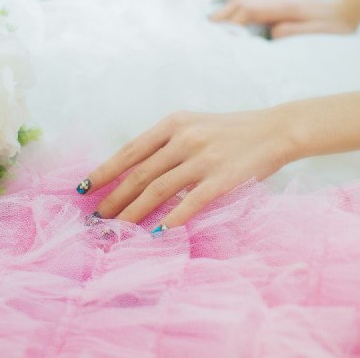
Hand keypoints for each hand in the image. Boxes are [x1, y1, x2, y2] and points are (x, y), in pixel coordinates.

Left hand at [79, 110, 295, 229]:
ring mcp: (203, 159)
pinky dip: (170, 221)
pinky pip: (190, 204)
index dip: (105, 170)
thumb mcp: (194, 125)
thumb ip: (166, 144)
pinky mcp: (221, 179)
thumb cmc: (230, 132)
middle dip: (113, 198)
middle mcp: (184, 139)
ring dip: (133, 213)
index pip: (130, 151)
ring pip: (158, 190)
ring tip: (116, 229)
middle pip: (139, 173)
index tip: (84, 187)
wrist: (275, 130)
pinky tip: (155, 234)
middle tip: (96, 218)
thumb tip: (133, 171)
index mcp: (173, 124)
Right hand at [210, 0, 359, 37]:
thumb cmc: (337, 27)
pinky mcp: (283, 3)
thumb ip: (294, 32)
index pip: (249, 10)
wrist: (353, 10)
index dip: (230, 20)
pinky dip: (240, 8)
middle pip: (243, 2)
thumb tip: (272, 34)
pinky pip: (255, 2)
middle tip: (204, 28)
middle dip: (222, 13)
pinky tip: (234, 16)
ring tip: (214, 22)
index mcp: (285, 7)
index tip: (214, 32)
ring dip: (229, 9)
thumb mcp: (317, 33)